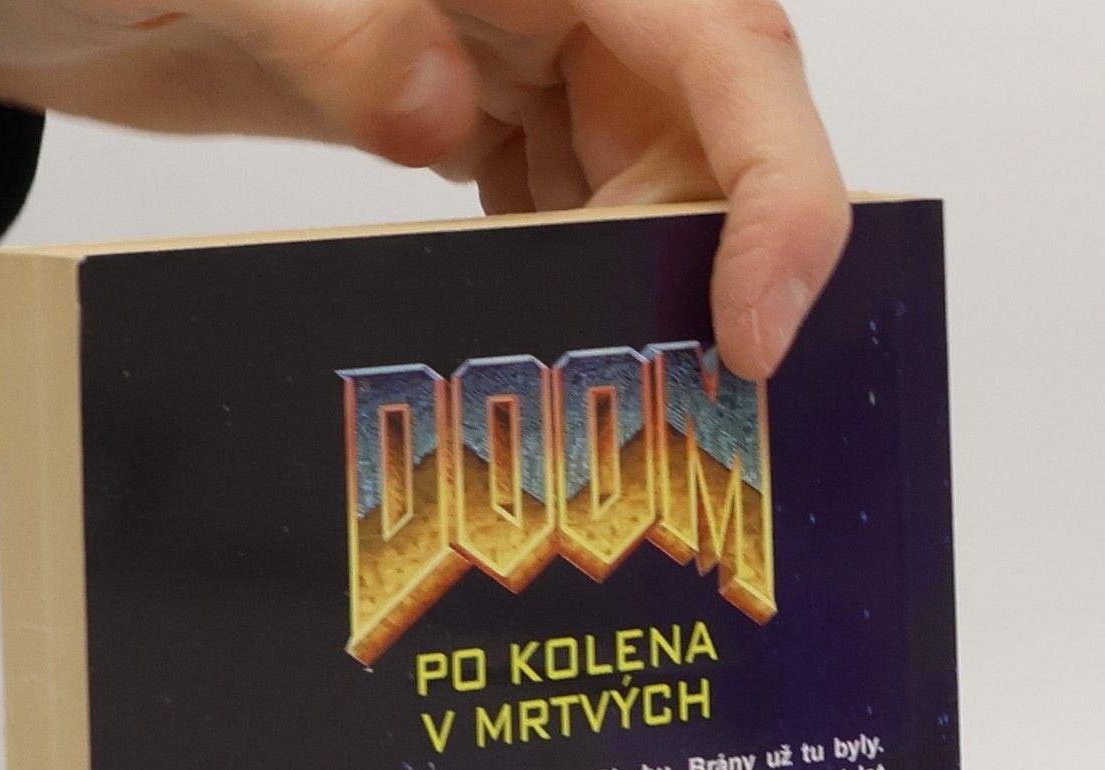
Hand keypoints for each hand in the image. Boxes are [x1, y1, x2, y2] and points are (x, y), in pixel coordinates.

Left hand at [0, 0, 850, 376]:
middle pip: (707, 126)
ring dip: (636, 288)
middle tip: (644, 394)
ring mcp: (505, 43)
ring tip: (602, 396)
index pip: (723, 44)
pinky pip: (563, 190)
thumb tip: (446, 110)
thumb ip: (331, 24)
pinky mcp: (464, 103)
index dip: (773, 187)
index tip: (751, 328)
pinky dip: (567, 273)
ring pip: (645, 172)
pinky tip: (539, 345)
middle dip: (698, 264)